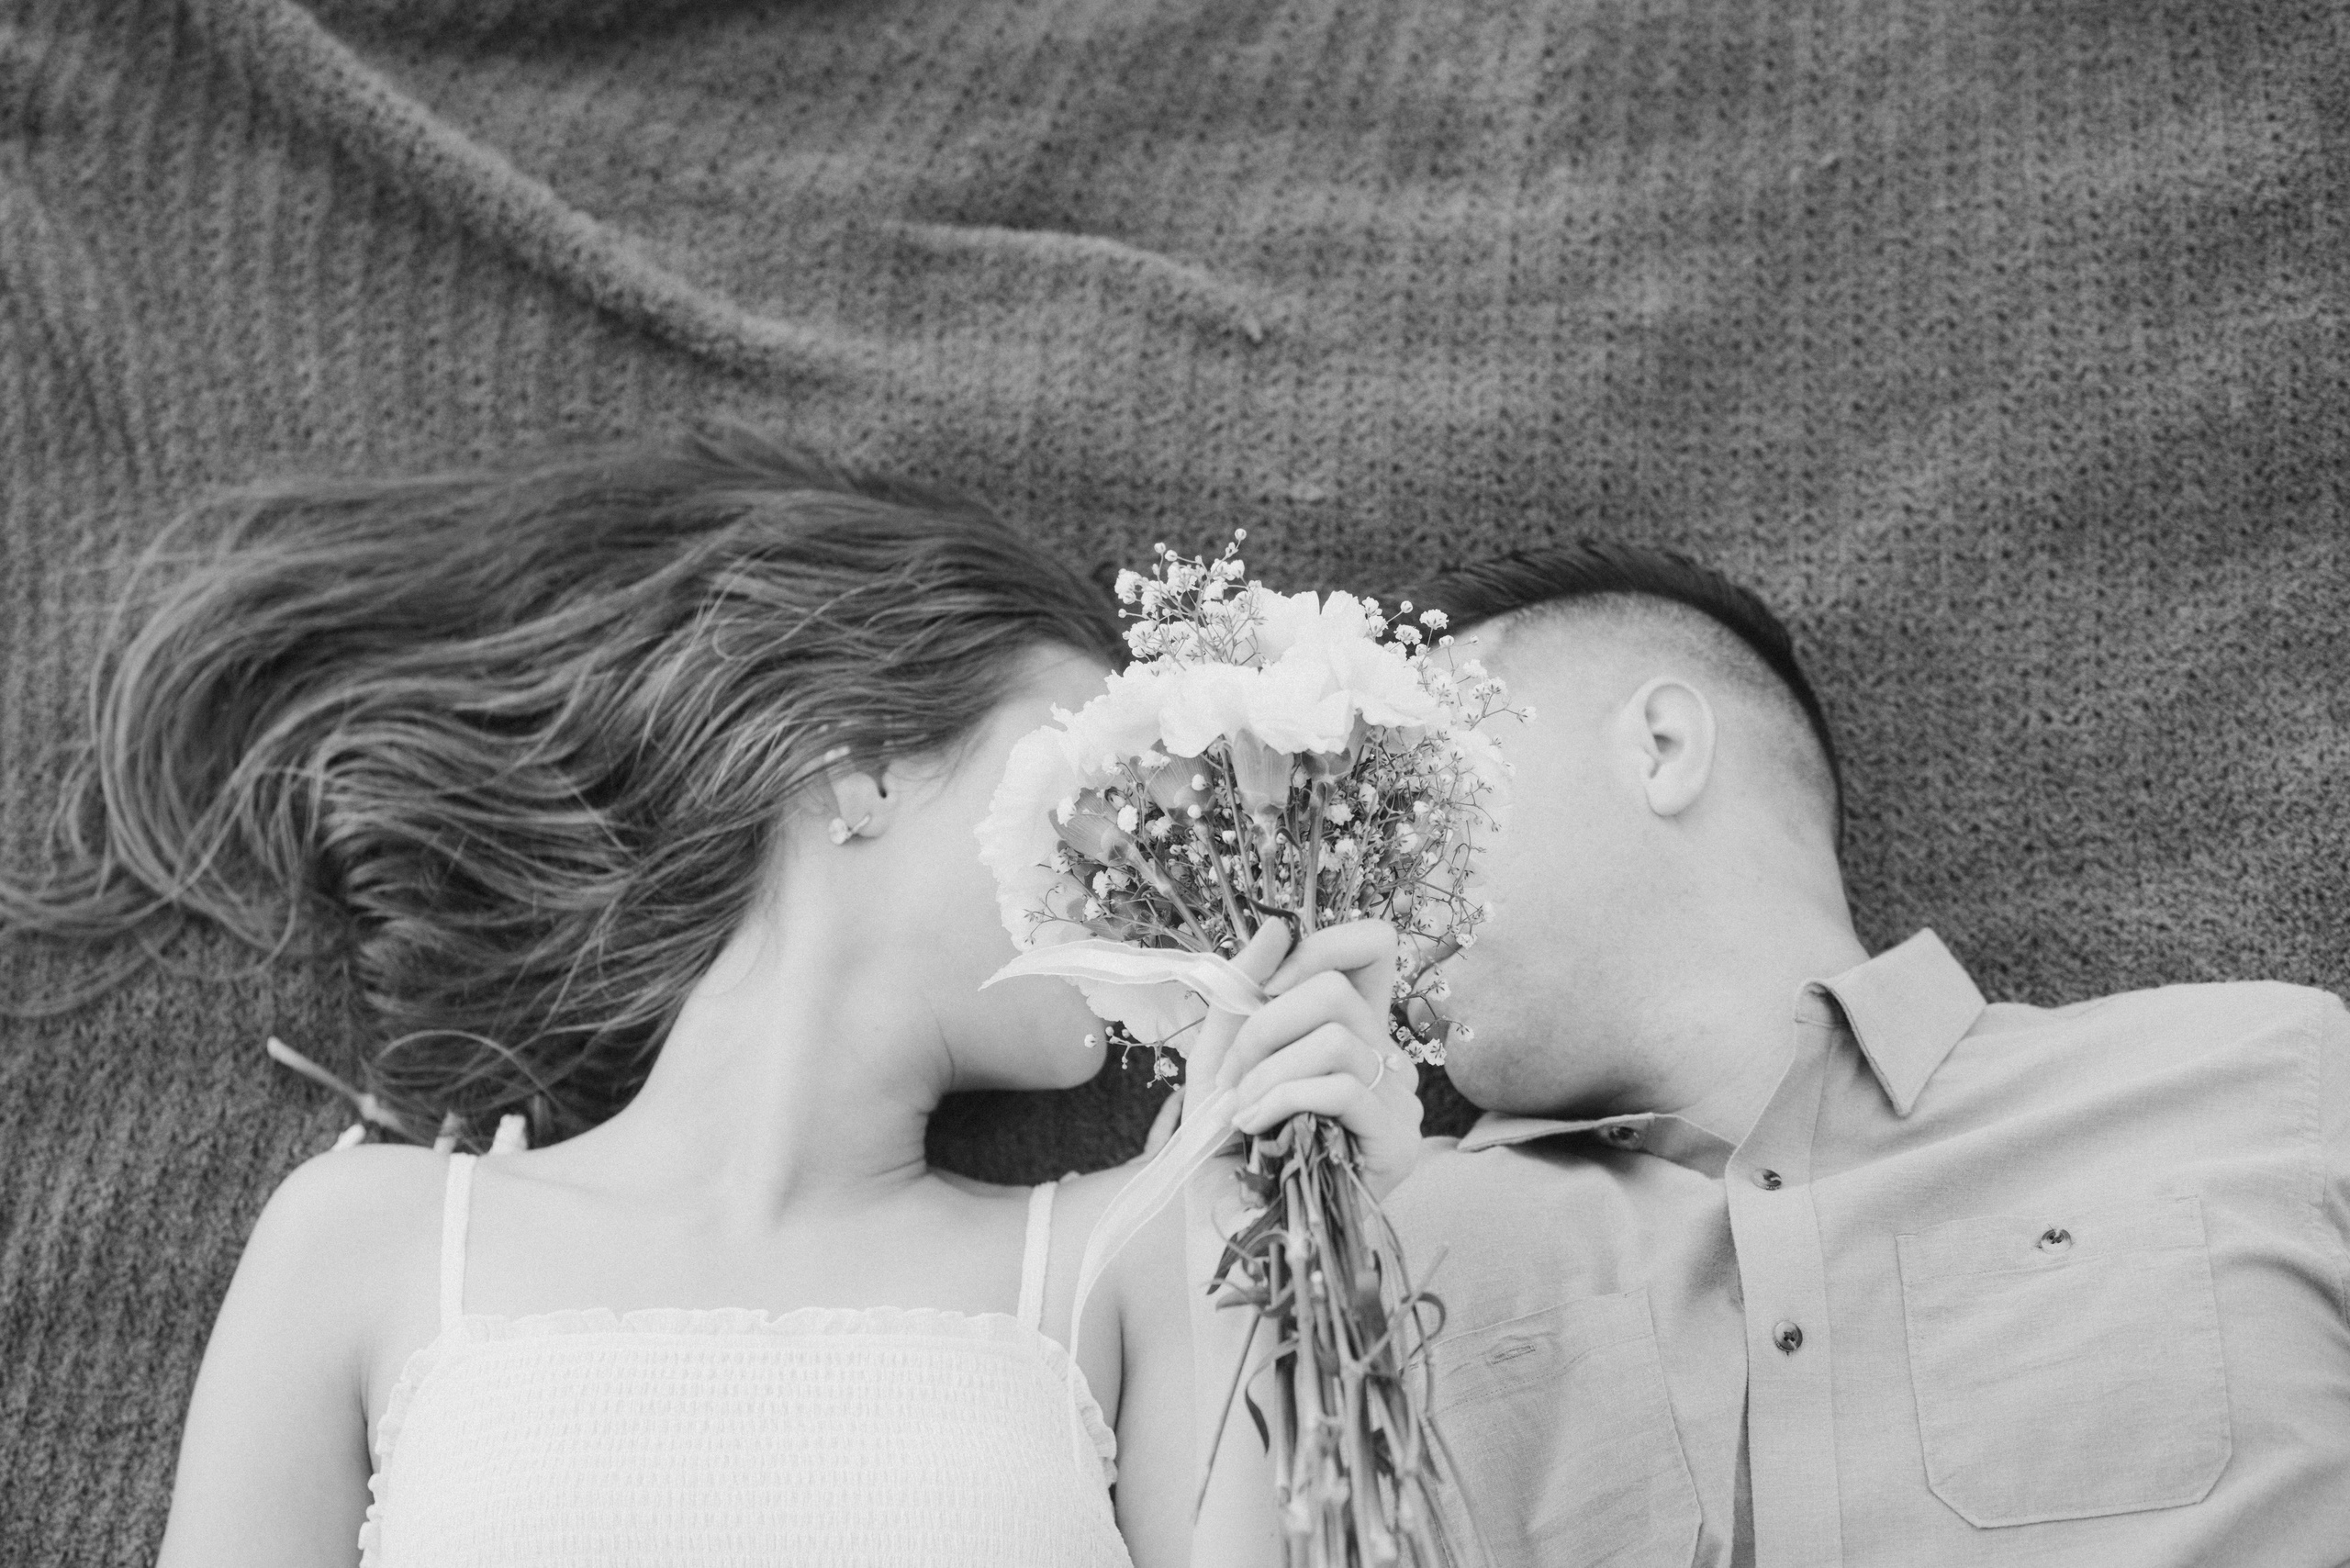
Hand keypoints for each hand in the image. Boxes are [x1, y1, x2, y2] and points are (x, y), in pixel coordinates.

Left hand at [1185, 919, 1426, 1199]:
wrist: (1231, 1240)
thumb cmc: (1225, 1155)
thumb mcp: (1219, 1061)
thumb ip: (1242, 992)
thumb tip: (1279, 925)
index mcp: (1350, 1032)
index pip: (1374, 947)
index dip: (1322, 946)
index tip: (1267, 990)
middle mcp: (1385, 1060)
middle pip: (1335, 990)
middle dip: (1263, 1027)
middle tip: (1233, 1080)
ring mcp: (1399, 1102)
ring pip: (1335, 1040)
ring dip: (1266, 1074)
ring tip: (1241, 1116)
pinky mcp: (1398, 1144)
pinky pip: (1343, 1088)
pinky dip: (1283, 1099)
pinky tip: (1256, 1129)